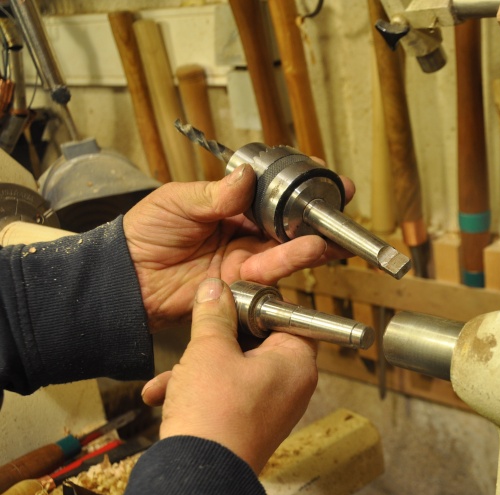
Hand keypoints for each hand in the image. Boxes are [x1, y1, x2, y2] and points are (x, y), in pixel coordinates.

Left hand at [123, 164, 353, 331]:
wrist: (126, 277)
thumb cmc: (144, 233)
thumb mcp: (177, 201)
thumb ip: (216, 194)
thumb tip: (247, 176)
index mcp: (230, 203)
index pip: (270, 191)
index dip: (296, 185)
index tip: (321, 174)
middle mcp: (244, 229)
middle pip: (287, 220)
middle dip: (316, 213)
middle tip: (341, 203)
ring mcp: (244, 256)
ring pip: (285, 246)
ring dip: (310, 240)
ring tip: (329, 234)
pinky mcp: (242, 282)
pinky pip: (270, 270)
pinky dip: (290, 260)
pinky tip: (309, 250)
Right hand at [147, 278, 317, 472]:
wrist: (197, 476)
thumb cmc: (215, 415)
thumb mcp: (208, 350)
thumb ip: (214, 314)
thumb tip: (216, 289)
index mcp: (296, 362)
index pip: (288, 318)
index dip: (258, 307)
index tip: (232, 300)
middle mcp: (291, 385)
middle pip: (257, 342)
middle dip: (217, 340)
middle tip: (197, 334)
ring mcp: (270, 406)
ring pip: (234, 369)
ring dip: (198, 367)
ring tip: (174, 374)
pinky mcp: (248, 423)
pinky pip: (226, 394)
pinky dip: (198, 390)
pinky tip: (162, 394)